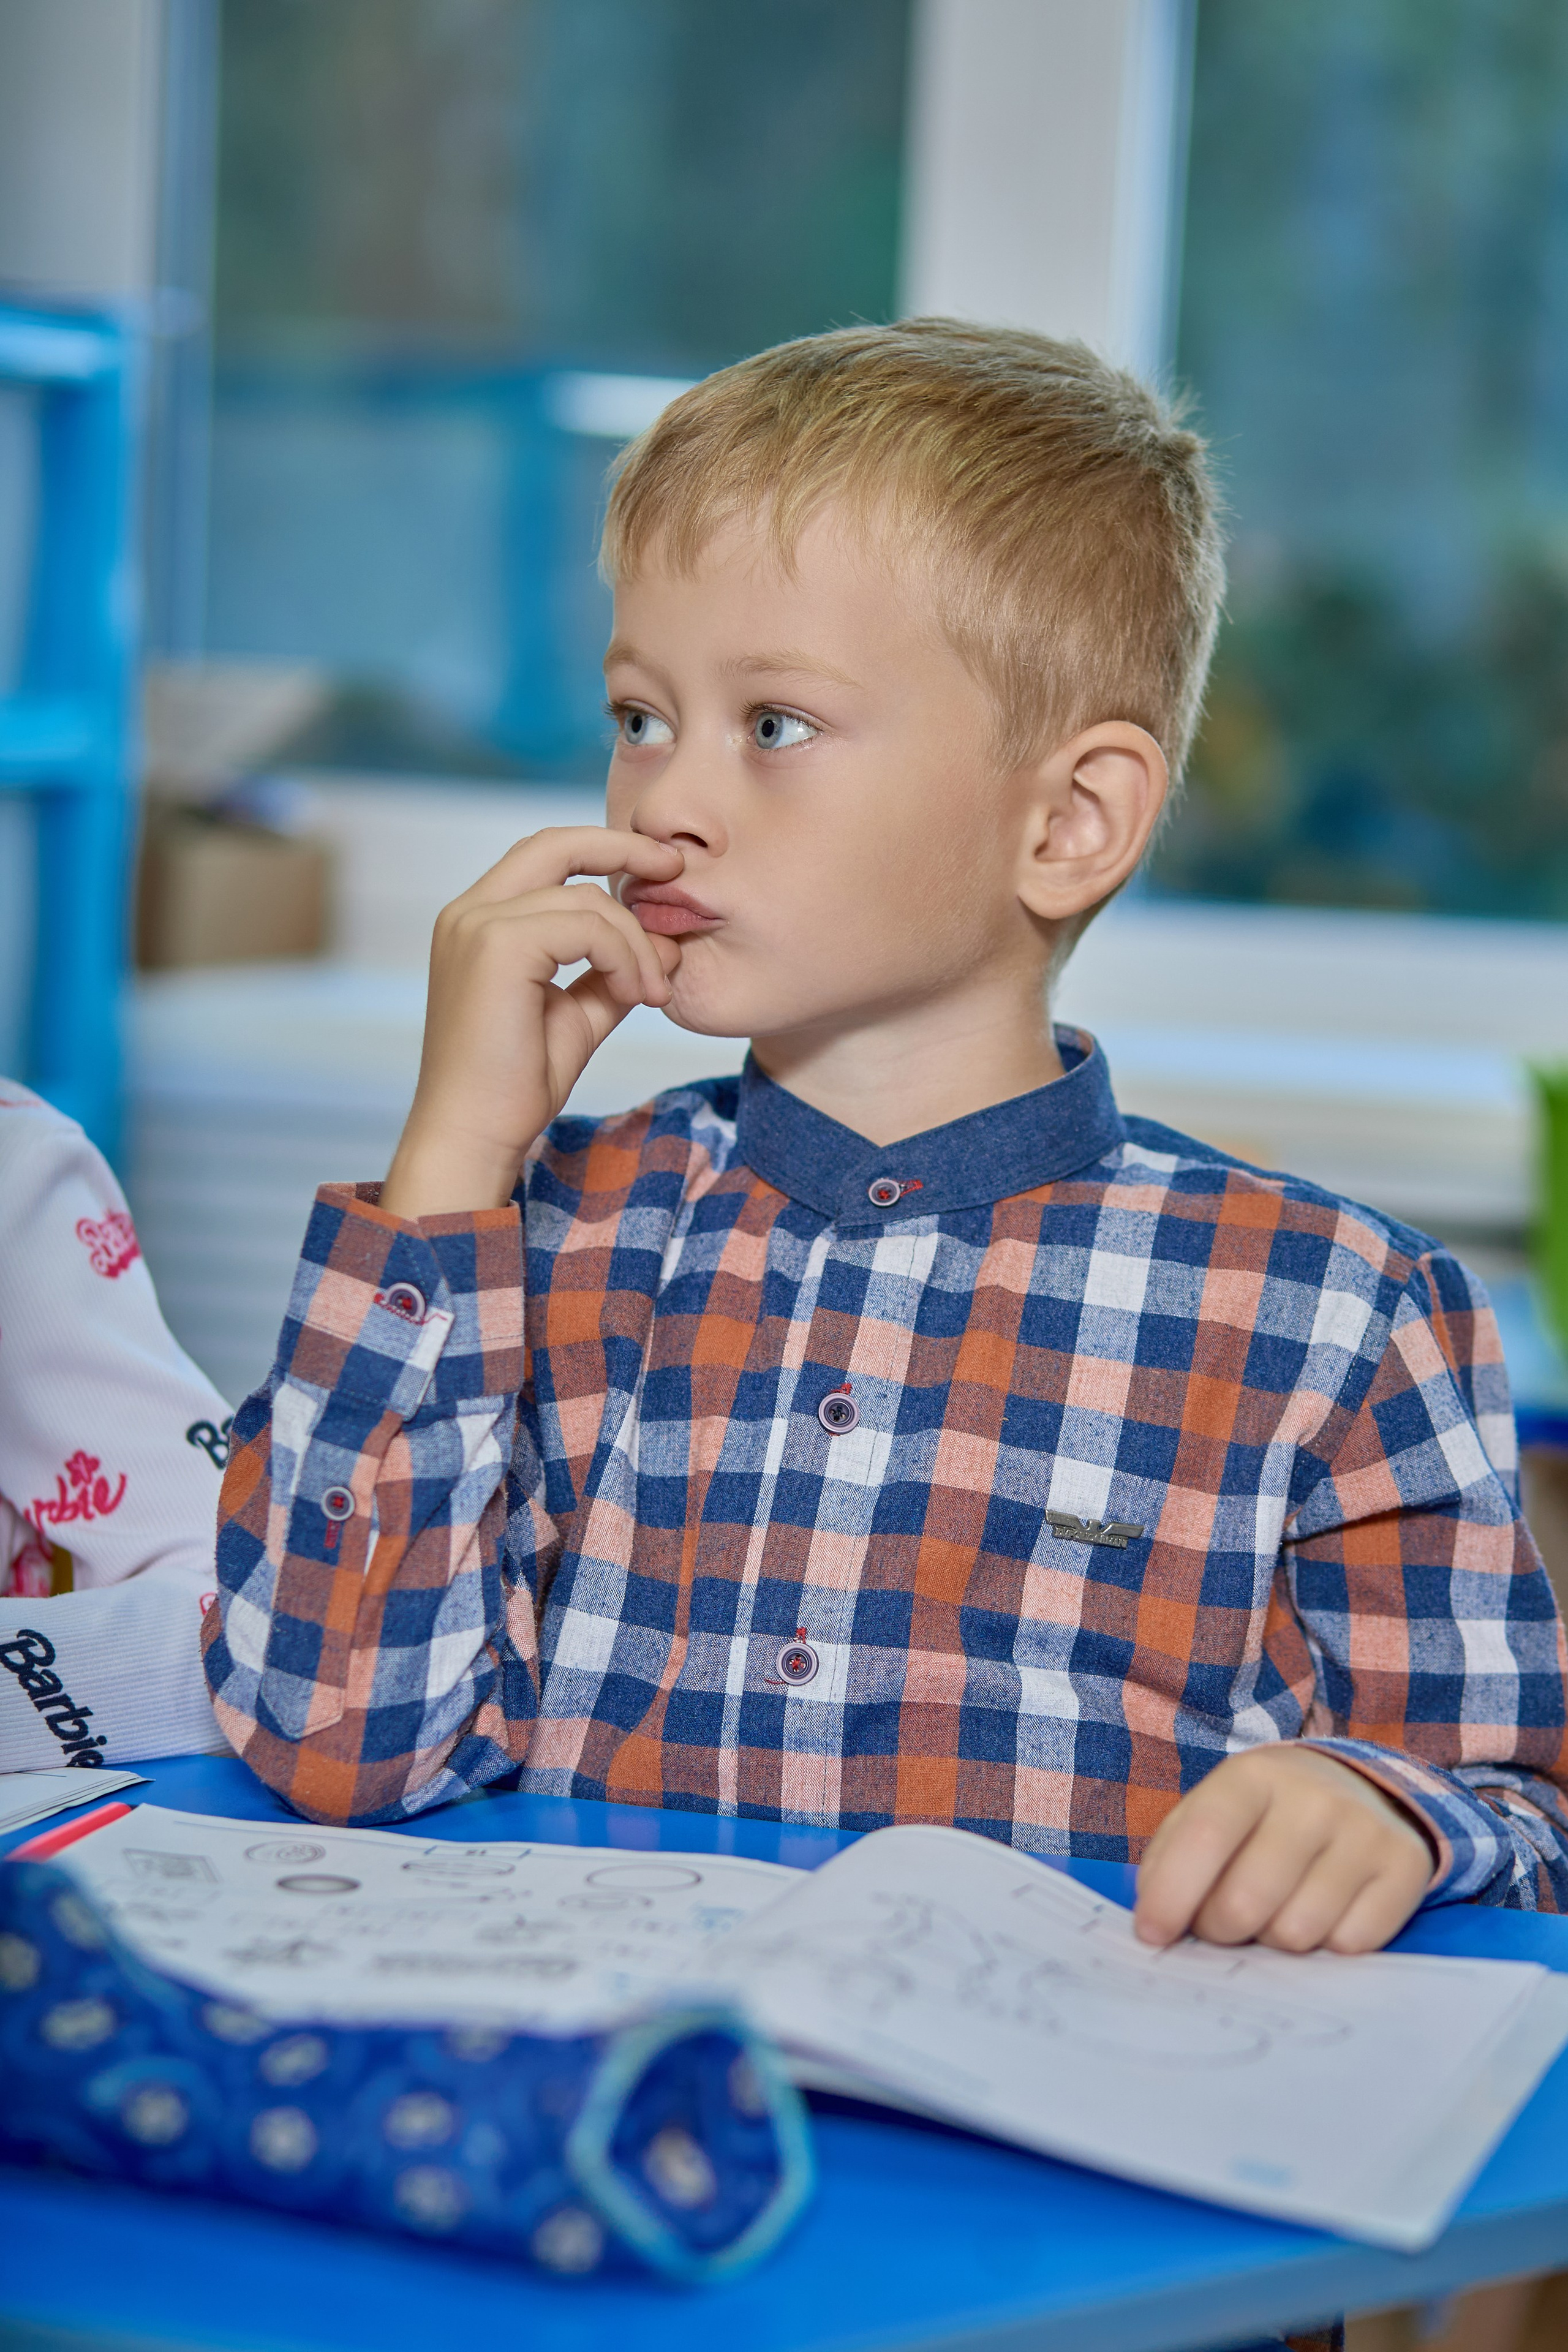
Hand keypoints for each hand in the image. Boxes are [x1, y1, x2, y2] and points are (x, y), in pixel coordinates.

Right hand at [381, 827, 684, 1217]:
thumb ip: (614, 972)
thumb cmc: (515, 1085)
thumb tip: (667, 940)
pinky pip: (585, 926)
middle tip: (677, 869)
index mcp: (478, 921)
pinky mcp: (496, 947)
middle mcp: (468, 912)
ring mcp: (476, 925)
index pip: (545, 856)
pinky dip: (623, 955)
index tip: (660, 868)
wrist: (475, 1135)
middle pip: (555, 843)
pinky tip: (637, 994)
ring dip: (635, 942)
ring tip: (654, 991)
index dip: (604, 851)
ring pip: (585, 898)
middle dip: (623, 847)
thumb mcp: (577, 1015)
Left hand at [1133, 1745, 1435, 1954]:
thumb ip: (1170, 1862)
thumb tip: (1155, 1925)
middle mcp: (1314, 1797)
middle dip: (1219, 1930)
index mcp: (1252, 1776)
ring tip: (1273, 1911)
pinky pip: (1351, 1945)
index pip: (1205, 1835)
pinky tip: (1323, 1912)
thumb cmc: (1260, 1817)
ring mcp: (1366, 1831)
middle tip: (1219, 1923)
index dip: (1171, 1894)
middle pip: (1246, 1902)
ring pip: (1297, 1934)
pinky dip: (1326, 1946)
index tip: (1151, 1935)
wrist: (1354, 1790)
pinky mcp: (1407, 1867)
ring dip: (1272, 1940)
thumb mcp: (1208, 1814)